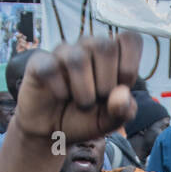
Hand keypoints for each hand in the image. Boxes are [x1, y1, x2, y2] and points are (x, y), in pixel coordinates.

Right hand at [11, 33, 141, 143]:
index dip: (130, 65)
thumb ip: (123, 110)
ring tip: (82, 104)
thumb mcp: (110, 121)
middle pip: (105, 47)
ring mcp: (64, 52)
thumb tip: (122, 93)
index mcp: (111, 55)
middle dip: (106, 83)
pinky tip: (61, 97)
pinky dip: (59, 90)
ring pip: (78, 59)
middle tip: (98, 99)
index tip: (122, 87)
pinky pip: (51, 68)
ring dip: (84, 92)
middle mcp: (88, 47)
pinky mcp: (40, 62)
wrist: (53, 132)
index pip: (130, 39)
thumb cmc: (85, 119)